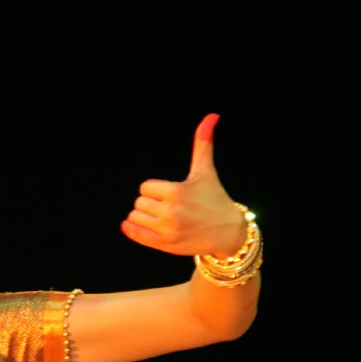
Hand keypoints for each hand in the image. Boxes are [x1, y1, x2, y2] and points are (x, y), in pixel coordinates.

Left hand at [120, 114, 246, 257]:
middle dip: (151, 202)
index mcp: (177, 192)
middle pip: (139, 202)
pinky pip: (135, 234)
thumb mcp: (206, 171)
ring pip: (134, 217)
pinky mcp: (164, 245)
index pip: (145, 187)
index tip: (170, 193)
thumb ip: (202, 144)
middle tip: (169, 206)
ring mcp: (167, 231)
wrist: (228, 232)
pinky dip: (132, 229)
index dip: (155, 189)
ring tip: (163, 217)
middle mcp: (171, 212)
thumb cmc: (214, 198)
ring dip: (144, 216)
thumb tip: (211, 115)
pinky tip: (138, 224)